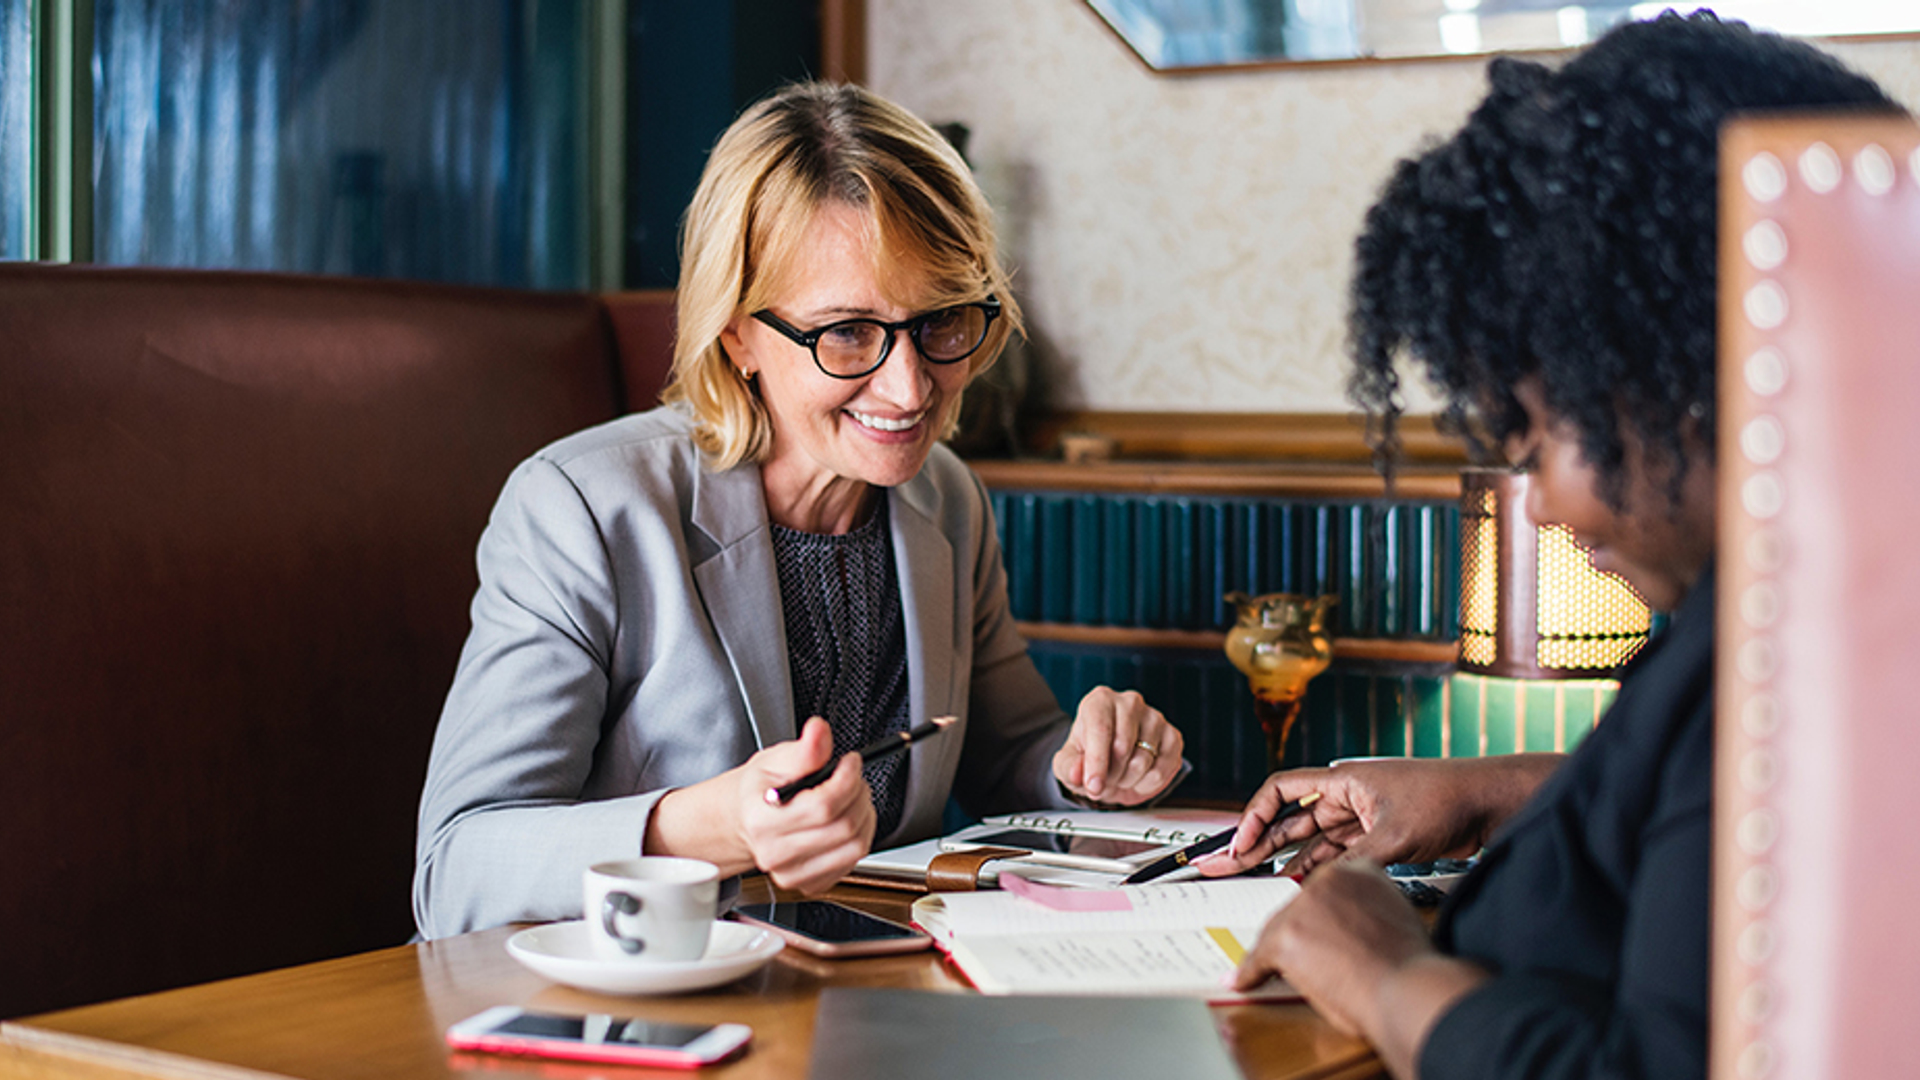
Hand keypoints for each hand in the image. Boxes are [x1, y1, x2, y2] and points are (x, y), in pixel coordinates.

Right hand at [649, 717, 875, 893]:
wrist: (744, 821)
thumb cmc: (758, 791)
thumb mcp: (774, 760)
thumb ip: (804, 749)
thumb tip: (819, 731)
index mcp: (762, 820)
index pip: (823, 805)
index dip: (847, 779)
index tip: (851, 762)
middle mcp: (775, 853)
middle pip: (843, 826)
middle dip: (858, 794)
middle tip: (853, 778)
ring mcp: (792, 873)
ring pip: (854, 846)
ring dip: (864, 816)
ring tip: (851, 798)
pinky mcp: (809, 884)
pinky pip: (853, 862)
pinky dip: (858, 837)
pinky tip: (844, 821)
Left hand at [1051, 686, 1182, 804]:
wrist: (1112, 759)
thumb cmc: (1089, 755)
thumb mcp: (1068, 763)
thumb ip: (1068, 767)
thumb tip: (1077, 774)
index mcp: (1100, 701)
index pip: (1101, 730)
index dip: (1096, 762)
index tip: (1093, 786)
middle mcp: (1130, 703)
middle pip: (1122, 747)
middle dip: (1110, 774)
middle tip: (1103, 780)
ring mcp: (1155, 717)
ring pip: (1142, 762)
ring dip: (1127, 780)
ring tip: (1119, 775)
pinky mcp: (1173, 736)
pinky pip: (1162, 771)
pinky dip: (1146, 784)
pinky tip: (1137, 778)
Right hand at [1194, 754, 1559, 878]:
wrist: (1489, 802)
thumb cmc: (1446, 800)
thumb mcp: (1396, 835)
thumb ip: (1355, 862)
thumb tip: (1323, 888)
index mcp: (1343, 781)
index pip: (1281, 790)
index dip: (1254, 816)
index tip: (1242, 844)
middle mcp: (1347, 796)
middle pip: (1290, 818)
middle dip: (1258, 841)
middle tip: (1230, 865)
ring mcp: (1362, 817)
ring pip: (1311, 839)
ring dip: (1286, 858)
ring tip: (1257, 879)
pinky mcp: (1378, 835)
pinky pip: (1336, 852)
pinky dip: (1317, 867)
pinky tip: (1300, 882)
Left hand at [1231, 860, 1488, 1075]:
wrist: (1408, 987)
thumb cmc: (1409, 966)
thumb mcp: (1394, 918)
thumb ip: (1368, 912)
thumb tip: (1347, 930)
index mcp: (1359, 870)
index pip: (1323, 890)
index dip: (1318, 917)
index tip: (1317, 932)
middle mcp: (1329, 878)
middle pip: (1296, 907)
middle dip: (1299, 936)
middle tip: (1306, 959)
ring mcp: (1304, 905)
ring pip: (1276, 930)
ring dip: (1280, 954)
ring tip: (1285, 972)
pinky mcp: (1287, 934)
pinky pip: (1259, 956)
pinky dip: (1252, 972)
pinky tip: (1246, 980)